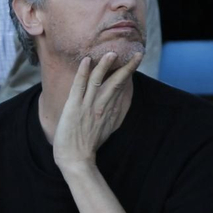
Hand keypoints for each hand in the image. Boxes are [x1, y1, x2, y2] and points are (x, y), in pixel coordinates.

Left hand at [52, 51, 139, 171]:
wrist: (76, 160)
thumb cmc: (86, 146)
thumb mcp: (105, 129)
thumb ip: (110, 115)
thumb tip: (115, 106)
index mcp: (109, 110)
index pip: (121, 86)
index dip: (128, 72)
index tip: (136, 59)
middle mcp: (101, 106)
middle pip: (116, 82)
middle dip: (127, 67)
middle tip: (138, 53)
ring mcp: (87, 105)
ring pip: (98, 80)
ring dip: (105, 65)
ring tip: (111, 52)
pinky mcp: (74, 106)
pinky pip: (79, 86)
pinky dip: (82, 72)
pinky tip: (86, 60)